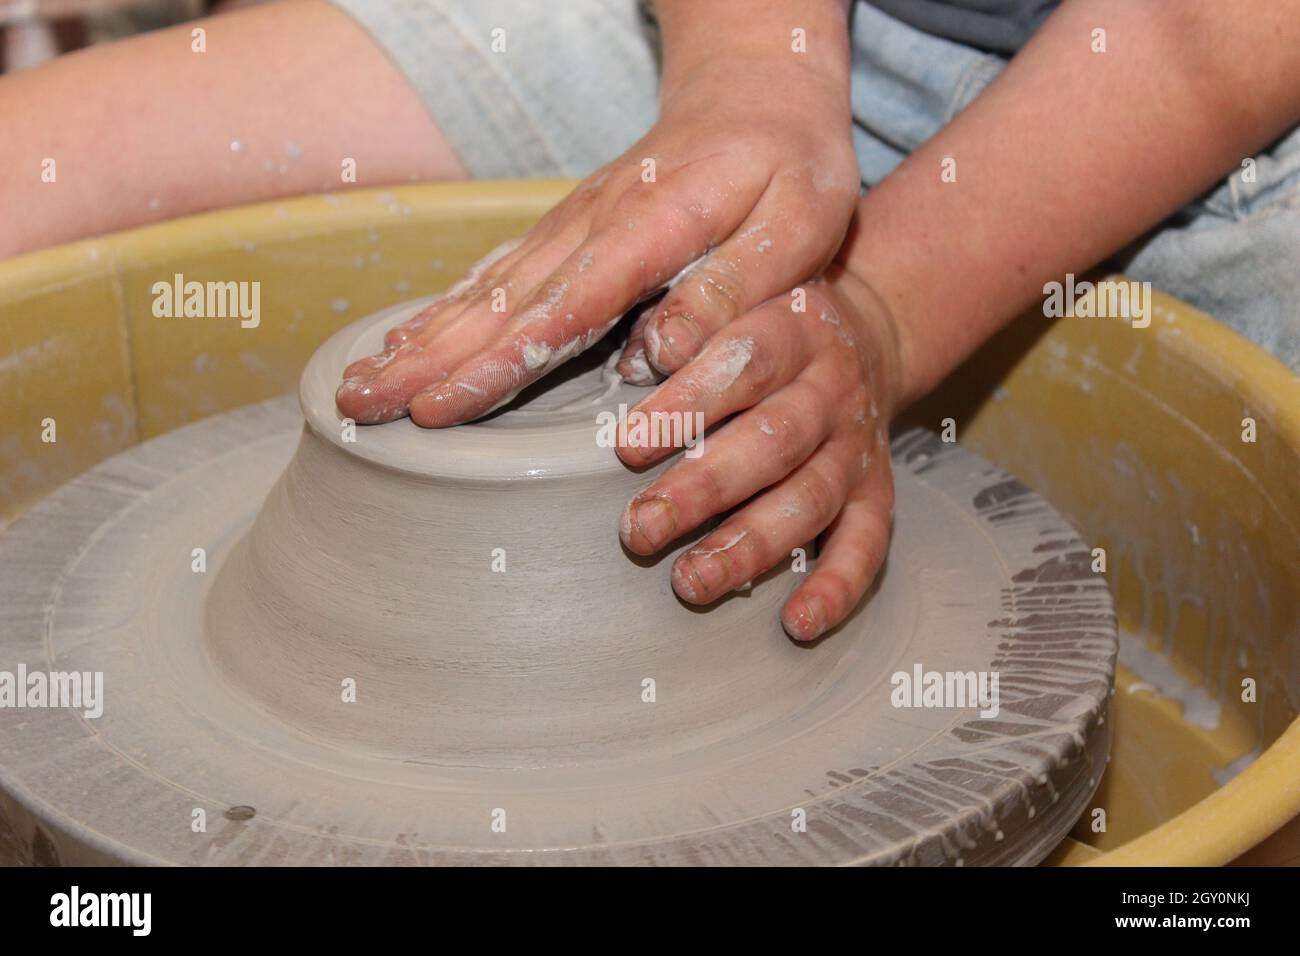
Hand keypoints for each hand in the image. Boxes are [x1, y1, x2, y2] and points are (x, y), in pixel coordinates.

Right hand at [335, 45, 859, 425]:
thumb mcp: (800, 228)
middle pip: (501, 301)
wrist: (760, 90)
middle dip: (426, 360)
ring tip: (358, 385)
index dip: (499, 362)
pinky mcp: (567, 228)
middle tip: (357, 410)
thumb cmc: (793, 166)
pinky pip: (496, 273)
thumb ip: (733, 289)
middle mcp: (595, 222)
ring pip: (485, 287)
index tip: (439, 407)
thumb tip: (656, 353)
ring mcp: (572, 222)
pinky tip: (408, 340)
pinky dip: (447, 310)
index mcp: (654, 225)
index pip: (565, 305)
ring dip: (420, 339)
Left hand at [616, 265, 904, 641]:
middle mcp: (831, 390)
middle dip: (703, 490)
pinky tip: (798, 623)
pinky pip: (866, 545)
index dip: (687, 404)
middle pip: (773, 442)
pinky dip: (837, 588)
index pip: (744, 363)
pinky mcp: (876, 491)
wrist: (865, 330)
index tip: (628, 444)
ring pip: (809, 500)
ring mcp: (856, 446)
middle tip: (640, 528)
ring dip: (750, 546)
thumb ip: (692, 308)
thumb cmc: (767, 316)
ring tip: (690, 581)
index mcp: (793, 328)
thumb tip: (643, 349)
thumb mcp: (738, 283)